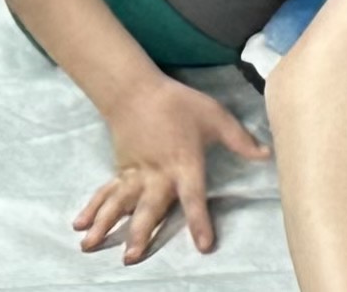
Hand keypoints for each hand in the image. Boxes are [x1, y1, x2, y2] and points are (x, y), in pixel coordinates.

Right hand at [75, 73, 266, 261]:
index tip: (203, 245)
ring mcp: (135, 173)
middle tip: (131, 257)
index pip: (194, 197)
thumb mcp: (215, 116)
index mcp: (184, 164)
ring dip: (106, 225)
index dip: (200, 221)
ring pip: (120, 203)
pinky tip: (80, 224)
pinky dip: (92, 208)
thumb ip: (240, 139)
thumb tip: (267, 154)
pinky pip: (106, 192)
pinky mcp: (121, 169)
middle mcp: (157, 174)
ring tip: (90, 246)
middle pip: (149, 207)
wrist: (137, 90)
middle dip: (140, 233)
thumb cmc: (180, 104)